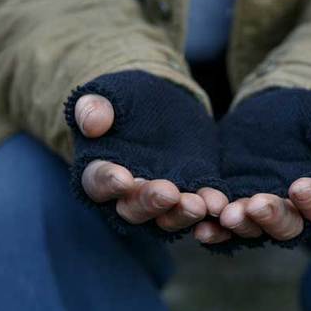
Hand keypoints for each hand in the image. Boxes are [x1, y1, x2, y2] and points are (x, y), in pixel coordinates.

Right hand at [74, 92, 228, 232]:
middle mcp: (129, 194)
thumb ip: (94, 107)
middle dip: (151, 203)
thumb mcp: (110, 95)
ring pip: (168, 216)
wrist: (162, 99)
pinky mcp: (192, 190)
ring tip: (199, 205)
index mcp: (101, 171)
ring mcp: (162, 197)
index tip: (123, 178)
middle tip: (168, 194)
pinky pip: (200, 204)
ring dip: (182, 213)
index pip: (98, 182)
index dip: (109, 182)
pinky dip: (209, 205)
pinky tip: (218, 203)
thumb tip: (92, 125)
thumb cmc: (125, 98)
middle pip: (134, 208)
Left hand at [195, 111, 310, 243]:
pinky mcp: (233, 208)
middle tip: (257, 204)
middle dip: (272, 217)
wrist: (268, 117)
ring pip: (253, 229)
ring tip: (227, 215)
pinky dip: (214, 230)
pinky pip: (223, 226)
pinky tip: (202, 227)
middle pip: (287, 225)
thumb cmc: (303, 117)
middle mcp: (292, 213)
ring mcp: (260, 214)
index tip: (301, 186)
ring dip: (241, 224)